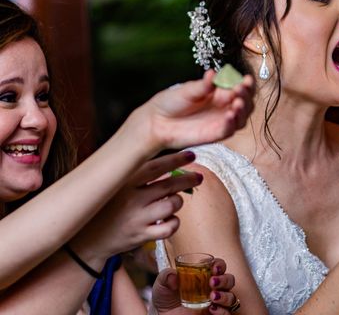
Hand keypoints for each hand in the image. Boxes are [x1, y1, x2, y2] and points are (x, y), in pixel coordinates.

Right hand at [71, 151, 202, 261]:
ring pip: (172, 205)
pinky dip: (174, 222)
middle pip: (168, 186)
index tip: (191, 155)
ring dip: (178, 202)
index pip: (155, 166)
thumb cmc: (104, 207)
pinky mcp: (140, 236)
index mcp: (124, 182)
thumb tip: (169, 160)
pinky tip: (169, 219)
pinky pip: (168, 228)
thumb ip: (137, 173)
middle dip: (188, 180)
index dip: (176, 159)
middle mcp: (131, 199)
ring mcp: (136, 219)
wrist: (85, 239)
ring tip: (174, 201)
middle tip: (197, 177)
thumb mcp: (114, 184)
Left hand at [134, 70, 254, 152]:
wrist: (156, 121)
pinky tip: (230, 115)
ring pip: (242, 118)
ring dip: (243, 110)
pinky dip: (232, 123)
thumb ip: (203, 85)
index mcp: (221, 92)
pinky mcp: (215, 135)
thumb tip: (213, 73)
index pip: (241, 88)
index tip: (247, 79)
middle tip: (240, 89)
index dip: (247, 84)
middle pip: (246, 103)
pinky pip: (229, 130)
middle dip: (246, 96)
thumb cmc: (172, 102)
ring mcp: (221, 121)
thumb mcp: (188, 90)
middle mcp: (225, 107)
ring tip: (237, 103)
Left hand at [153, 258, 237, 314]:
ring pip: (231, 297)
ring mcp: (215, 303)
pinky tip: (212, 309)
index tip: (213, 267)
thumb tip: (173, 275)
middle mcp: (213, 288)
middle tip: (212, 282)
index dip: (219, 265)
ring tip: (212, 296)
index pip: (219, 266)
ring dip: (225, 295)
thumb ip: (166, 276)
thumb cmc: (165, 299)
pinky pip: (228, 313)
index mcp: (204, 276)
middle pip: (229, 280)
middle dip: (224, 279)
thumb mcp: (161, 286)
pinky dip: (223, 311)